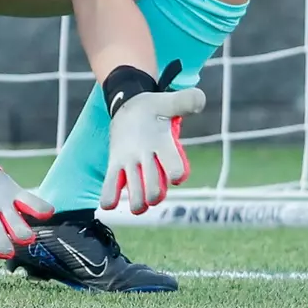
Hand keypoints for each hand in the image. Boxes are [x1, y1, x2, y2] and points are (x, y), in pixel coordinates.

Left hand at [101, 61, 205, 213]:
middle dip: (153, 193)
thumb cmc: (154, 107)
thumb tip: (200, 99)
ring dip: (136, 199)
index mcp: (165, 146)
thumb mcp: (169, 101)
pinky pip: (112, 181)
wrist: (132, 106)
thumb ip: (186, 100)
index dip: (176, 171)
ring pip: (135, 186)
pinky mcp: (116, 162)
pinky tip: (107, 205)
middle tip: (152, 199)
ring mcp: (132, 162)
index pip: (174, 164)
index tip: (177, 177)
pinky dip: (110, 194)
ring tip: (137, 208)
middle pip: (153, 182)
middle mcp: (150, 158)